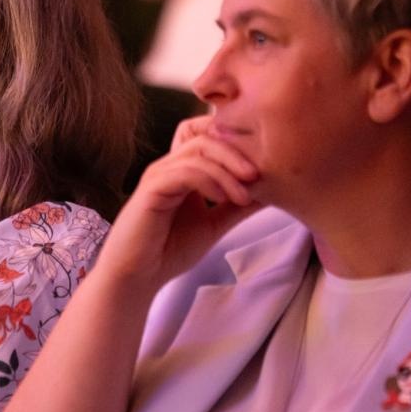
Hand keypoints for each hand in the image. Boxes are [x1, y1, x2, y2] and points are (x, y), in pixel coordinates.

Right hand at [95, 115, 262, 291]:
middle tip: (258, 176)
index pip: (208, 136)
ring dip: (227, 170)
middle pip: (206, 137)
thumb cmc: (169, 250)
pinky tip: (222, 199)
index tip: (260, 166)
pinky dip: (209, 181)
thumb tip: (272, 192)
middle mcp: (169, 166)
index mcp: (183, 170)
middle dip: (236, 153)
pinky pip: (185, 172)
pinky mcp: (152, 190)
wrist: (138, 275)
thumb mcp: (214, 224)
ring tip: (244, 196)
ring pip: (197, 151)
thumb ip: (237, 207)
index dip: (234, 142)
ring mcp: (159, 175)